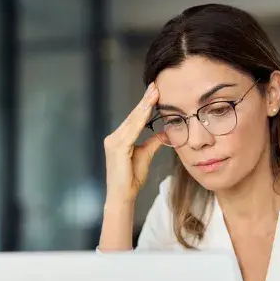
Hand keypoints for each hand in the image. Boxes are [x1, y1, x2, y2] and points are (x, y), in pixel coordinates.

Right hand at [103, 83, 162, 203]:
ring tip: (154, 93)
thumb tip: (166, 132)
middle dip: (145, 101)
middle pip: (133, 116)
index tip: (154, 92)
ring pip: (132, 120)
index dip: (144, 105)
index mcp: (119, 138)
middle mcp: (114, 137)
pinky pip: (132, 130)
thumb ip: (153, 142)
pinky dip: (140, 119)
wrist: (123, 195)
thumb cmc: (131, 178)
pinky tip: (148, 110)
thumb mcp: (146, 155)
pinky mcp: (117, 148)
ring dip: (144, 106)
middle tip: (155, 86)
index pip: (134, 118)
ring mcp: (114, 142)